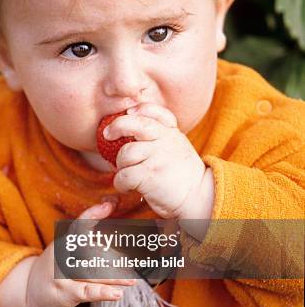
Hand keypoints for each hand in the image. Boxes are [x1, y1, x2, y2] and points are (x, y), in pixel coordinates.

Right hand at [26, 201, 135, 306]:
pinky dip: (103, 292)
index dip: (94, 213)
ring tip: (133, 278)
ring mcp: (60, 274)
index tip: (111, 204)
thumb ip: (87, 239)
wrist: (29, 295)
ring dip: (115, 277)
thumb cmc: (57, 271)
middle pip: (89, 250)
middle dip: (113, 256)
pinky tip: (117, 293)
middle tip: (135, 260)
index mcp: (64, 242)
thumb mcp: (66, 251)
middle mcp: (60, 255)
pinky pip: (86, 292)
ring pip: (92, 273)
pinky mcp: (63, 294)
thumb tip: (110, 221)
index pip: (79, 224)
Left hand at [103, 103, 206, 218]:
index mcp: (171, 132)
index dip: (139, 109)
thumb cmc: (183, 175)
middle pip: (135, 124)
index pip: (154, 111)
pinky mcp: (150, 175)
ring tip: (126, 174)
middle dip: (116, 126)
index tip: (129, 112)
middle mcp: (165, 140)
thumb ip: (162, 136)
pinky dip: (120, 183)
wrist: (199, 198)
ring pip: (125, 153)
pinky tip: (127, 187)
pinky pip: (124, 175)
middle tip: (107, 135)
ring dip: (120, 166)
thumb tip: (131, 132)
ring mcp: (158, 156)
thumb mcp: (178, 147)